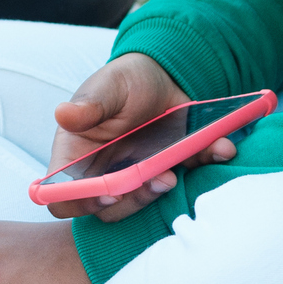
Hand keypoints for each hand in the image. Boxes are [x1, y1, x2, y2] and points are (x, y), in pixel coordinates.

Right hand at [39, 51, 238, 221]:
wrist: (164, 75)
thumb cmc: (124, 80)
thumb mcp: (108, 86)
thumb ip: (90, 104)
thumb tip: (64, 115)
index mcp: (76, 155)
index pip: (62, 196)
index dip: (79, 203)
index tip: (107, 192)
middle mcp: (102, 172)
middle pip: (106, 209)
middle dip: (131, 201)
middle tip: (156, 180)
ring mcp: (135, 177)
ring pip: (140, 204)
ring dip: (158, 195)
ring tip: (174, 172)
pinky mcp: (167, 172)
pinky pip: (186, 180)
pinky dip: (205, 165)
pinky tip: (220, 148)